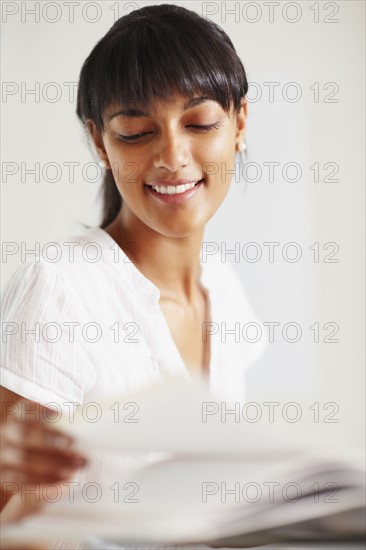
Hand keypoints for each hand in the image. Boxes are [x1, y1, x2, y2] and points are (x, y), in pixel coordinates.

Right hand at [0, 388, 86, 523]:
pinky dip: (45, 483)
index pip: (28, 410)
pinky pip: (23, 482)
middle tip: (76, 446)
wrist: (27, 463)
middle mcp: (6, 433)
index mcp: (19, 414)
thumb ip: (64, 416)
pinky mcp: (4, 477)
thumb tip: (87, 411)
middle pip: (27, 437)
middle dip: (53, 443)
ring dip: (53, 465)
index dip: (43, 412)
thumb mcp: (52, 421)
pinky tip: (65, 481)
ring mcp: (2, 455)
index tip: (62, 416)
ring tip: (77, 466)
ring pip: (25, 461)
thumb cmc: (51, 435)